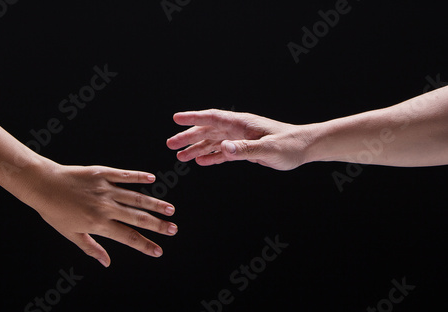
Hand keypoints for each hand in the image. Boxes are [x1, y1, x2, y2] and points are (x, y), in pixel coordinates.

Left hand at [15, 159, 177, 267]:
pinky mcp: (102, 173)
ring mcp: (105, 189)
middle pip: (137, 218)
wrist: (42, 184)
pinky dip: (138, 176)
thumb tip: (106, 263)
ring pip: (135, 197)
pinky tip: (152, 178)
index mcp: (98, 224)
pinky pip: (124, 176)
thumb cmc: (54, 211)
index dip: (145, 245)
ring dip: (154, 203)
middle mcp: (105, 207)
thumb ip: (91, 248)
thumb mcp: (70, 234)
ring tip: (170, 209)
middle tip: (173, 229)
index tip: (159, 250)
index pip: (128, 237)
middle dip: (157, 225)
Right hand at [167, 109, 312, 169]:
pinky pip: (223, 152)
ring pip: (212, 142)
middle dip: (188, 136)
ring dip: (196, 148)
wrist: (304, 147)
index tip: (176, 118)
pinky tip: (201, 162)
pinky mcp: (244, 148)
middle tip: (171, 144)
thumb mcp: (269, 148)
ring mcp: (240, 138)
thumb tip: (223, 148)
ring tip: (180, 156)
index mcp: (241, 123)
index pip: (212, 118)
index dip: (193, 118)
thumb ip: (245, 149)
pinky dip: (211, 156)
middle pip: (207, 130)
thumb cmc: (290, 145)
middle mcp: (237, 128)